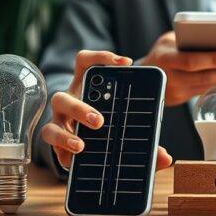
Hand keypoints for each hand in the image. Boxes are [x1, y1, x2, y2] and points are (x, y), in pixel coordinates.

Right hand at [40, 50, 173, 170]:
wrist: (88, 147)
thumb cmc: (109, 128)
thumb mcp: (126, 129)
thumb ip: (146, 142)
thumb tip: (165, 158)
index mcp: (87, 88)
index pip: (87, 62)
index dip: (103, 57)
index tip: (126, 63)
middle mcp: (70, 102)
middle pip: (64, 96)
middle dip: (80, 108)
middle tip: (100, 121)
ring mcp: (59, 121)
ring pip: (51, 123)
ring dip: (66, 134)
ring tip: (81, 145)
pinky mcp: (55, 141)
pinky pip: (50, 141)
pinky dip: (62, 150)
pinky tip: (74, 159)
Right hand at [138, 31, 215, 105]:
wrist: (143, 76)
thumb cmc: (160, 53)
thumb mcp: (168, 41)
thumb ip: (187, 38)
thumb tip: (214, 36)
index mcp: (165, 58)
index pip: (192, 61)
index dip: (214, 59)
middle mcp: (169, 77)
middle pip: (203, 76)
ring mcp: (175, 91)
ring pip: (205, 86)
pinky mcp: (180, 99)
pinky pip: (203, 91)